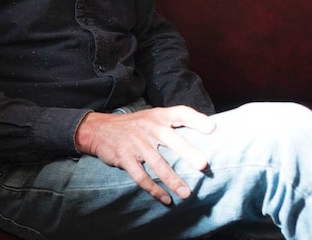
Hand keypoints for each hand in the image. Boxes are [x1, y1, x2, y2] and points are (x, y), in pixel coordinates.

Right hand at [74, 106, 215, 204]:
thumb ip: (171, 123)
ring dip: (172, 180)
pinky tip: (165, 199)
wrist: (98, 129)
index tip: (213, 128)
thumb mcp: (150, 117)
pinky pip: (141, 176)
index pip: (180, 113)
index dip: (196, 119)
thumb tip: (203, 131)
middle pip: (170, 139)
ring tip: (186, 193)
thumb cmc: (133, 126)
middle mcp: (148, 128)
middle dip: (187, 152)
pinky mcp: (124, 157)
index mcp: (158, 117)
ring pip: (157, 163)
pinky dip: (154, 189)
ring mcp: (136, 143)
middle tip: (203, 165)